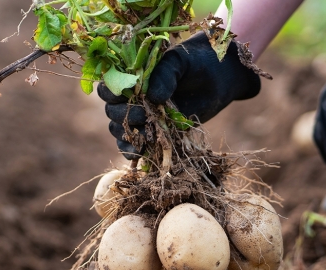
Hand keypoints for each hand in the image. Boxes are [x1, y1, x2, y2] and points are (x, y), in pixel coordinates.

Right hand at [99, 32, 261, 158]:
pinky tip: (141, 152)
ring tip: (146, 134)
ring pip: (119, 129)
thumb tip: (153, 97)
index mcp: (130, 75)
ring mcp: (140, 116)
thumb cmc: (195, 63)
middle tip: (144, 113)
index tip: (129, 95)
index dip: (112, 93)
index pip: (108, 86)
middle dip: (124, 115)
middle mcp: (130, 97)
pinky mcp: (152, 132)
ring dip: (128, 135)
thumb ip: (164, 74)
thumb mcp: (179, 62)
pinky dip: (132, 150)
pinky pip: (132, 145)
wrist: (217, 77)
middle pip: (111, 111)